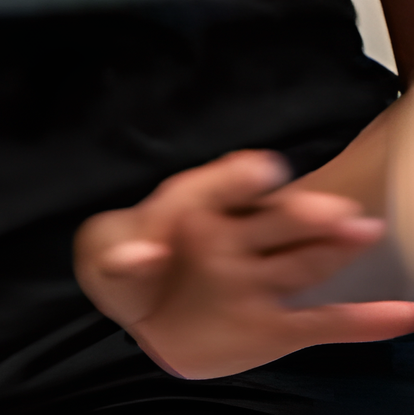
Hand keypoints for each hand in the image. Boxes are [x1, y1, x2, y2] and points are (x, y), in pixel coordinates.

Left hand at [73, 149, 413, 377]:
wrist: (141, 308)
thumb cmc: (123, 266)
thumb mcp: (106, 261)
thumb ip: (121, 259)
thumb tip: (138, 255)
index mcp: (188, 211)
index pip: (211, 188)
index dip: (235, 177)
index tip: (261, 167)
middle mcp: (234, 237)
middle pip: (268, 220)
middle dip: (297, 212)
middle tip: (330, 207)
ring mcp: (260, 277)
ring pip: (302, 260)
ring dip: (333, 246)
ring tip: (366, 231)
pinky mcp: (276, 320)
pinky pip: (323, 322)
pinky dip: (364, 320)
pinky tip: (405, 314)